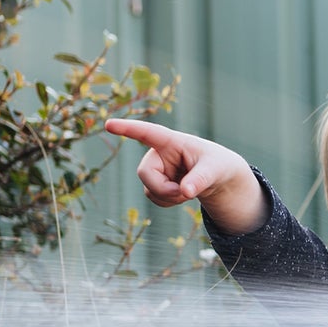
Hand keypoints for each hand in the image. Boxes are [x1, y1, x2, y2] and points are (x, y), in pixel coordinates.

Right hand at [106, 119, 267, 233]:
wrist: (218, 178)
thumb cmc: (217, 165)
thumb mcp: (214, 170)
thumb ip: (200, 179)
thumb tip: (185, 191)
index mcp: (171, 141)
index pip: (147, 133)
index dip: (128, 129)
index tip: (109, 124)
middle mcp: (159, 153)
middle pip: (144, 173)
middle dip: (163, 189)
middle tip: (184, 193)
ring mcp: (156, 168)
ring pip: (149, 189)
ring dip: (169, 197)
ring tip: (188, 191)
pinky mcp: (156, 182)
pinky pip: (153, 197)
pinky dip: (168, 202)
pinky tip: (182, 194)